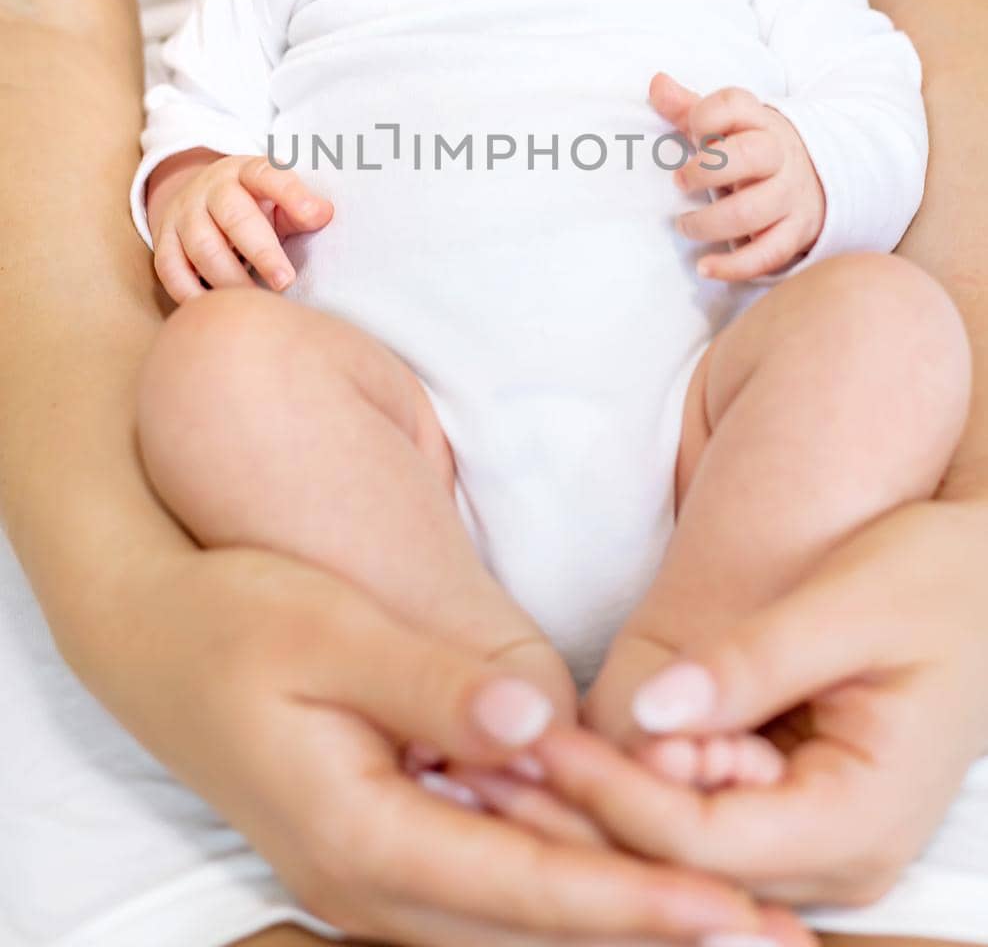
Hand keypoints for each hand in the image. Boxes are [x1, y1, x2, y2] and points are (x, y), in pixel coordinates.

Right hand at [98, 543, 790, 945]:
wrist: (149, 636)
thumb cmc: (236, 618)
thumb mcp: (327, 629)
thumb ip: (431, 684)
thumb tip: (535, 724)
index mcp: (357, 832)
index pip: (522, 883)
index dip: (633, 898)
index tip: (729, 907)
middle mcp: (366, 881)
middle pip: (532, 930)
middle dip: (652, 934)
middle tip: (768, 936)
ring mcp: (368, 879)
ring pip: (514, 924)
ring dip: (615, 921)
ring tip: (724, 922)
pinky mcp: (376, 852)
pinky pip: (483, 892)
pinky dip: (558, 891)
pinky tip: (622, 875)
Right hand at [150, 152, 333, 302]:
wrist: (199, 197)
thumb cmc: (254, 204)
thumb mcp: (278, 197)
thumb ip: (300, 207)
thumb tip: (324, 214)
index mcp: (246, 171)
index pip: (267, 175)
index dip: (291, 194)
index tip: (315, 215)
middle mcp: (211, 189)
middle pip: (234, 217)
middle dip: (262, 251)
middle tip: (285, 281)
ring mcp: (184, 214)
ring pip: (203, 247)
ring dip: (230, 278)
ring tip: (258, 301)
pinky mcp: (165, 241)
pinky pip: (171, 269)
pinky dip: (190, 292)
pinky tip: (214, 310)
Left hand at [520, 497, 987, 910]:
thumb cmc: (936, 578)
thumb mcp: (853, 601)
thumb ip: (754, 662)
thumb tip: (648, 711)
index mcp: (858, 816)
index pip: (700, 838)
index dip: (606, 794)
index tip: (527, 740)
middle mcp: (833, 858)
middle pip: (674, 862)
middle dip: (572, 815)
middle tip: (468, 763)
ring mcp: (811, 844)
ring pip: (675, 850)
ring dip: (586, 807)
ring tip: (483, 760)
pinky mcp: (787, 809)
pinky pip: (693, 819)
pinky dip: (624, 787)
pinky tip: (549, 753)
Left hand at [650, 73, 825, 281]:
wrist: (820, 175)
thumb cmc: (753, 149)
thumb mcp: (728, 124)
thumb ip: (688, 107)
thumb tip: (656, 82)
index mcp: (759, 121)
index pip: (733, 104)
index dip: (705, 116)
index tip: (691, 132)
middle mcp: (778, 155)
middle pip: (748, 156)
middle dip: (707, 170)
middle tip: (680, 182)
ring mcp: (790, 195)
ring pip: (752, 211)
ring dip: (709, 223)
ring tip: (685, 225)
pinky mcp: (796, 232)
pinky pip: (769, 254)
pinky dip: (735, 266)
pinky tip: (706, 267)